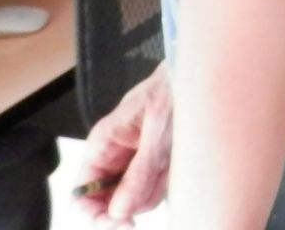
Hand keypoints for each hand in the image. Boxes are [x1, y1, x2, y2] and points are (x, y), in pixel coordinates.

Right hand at [74, 61, 172, 225]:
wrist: (201, 70)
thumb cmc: (174, 88)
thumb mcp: (158, 129)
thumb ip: (140, 170)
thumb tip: (119, 211)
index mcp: (104, 144)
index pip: (83, 194)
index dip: (96, 215)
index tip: (120, 224)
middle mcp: (117, 156)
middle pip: (113, 201)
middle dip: (136, 199)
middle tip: (158, 186)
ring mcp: (138, 160)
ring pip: (140, 197)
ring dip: (159, 187)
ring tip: (175, 158)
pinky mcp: (160, 161)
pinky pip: (161, 186)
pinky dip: (173, 180)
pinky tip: (181, 160)